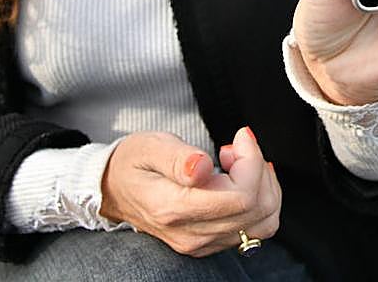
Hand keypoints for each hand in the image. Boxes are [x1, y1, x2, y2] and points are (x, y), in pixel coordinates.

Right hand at [99, 126, 280, 256]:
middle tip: (235, 146)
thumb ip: (178, 158)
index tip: (240, 136)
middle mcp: (191, 234)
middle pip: (257, 209)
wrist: (113, 189)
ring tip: (238, 163)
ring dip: (264, 186)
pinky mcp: (210, 243)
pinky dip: (259, 200)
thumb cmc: (134, 161)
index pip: (241, 197)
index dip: (252, 161)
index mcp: (175, 209)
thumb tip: (203, 167)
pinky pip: (255, 228)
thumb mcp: (150, 147)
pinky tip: (239, 179)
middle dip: (258, 168)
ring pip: (264, 221)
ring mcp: (201, 243)